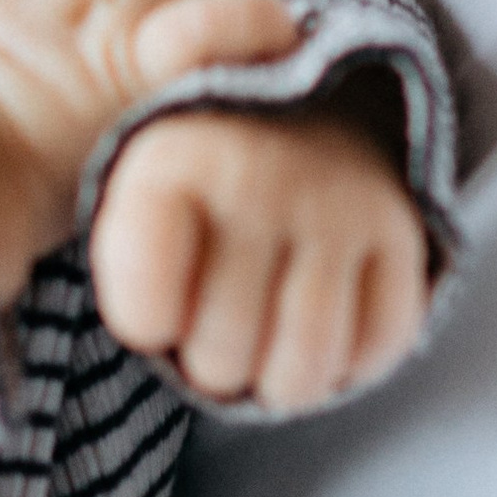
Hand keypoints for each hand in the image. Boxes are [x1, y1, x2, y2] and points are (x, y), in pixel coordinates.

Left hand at [91, 106, 429, 406]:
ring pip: (307, 366)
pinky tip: (320, 330)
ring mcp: (337, 204)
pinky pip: (380, 344)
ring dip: (280, 381)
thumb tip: (124, 333)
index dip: (146, 329)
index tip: (151, 306)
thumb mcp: (127, 197)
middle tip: (213, 327)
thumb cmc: (196, 190)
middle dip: (211, 364)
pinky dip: (351, 362)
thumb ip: (96, 249)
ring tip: (264, 347)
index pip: (146, 312)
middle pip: (225, 351)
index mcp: (173, 165)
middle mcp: (259, 178)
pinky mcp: (400, 230)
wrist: (297, 114)